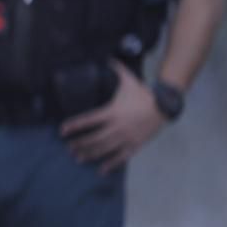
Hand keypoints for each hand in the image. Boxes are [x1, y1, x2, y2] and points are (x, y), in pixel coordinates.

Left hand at [59, 60, 166, 174]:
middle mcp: (117, 126)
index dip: (74, 125)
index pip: (88, 120)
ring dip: (90, 154)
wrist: (165, 105)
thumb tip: (109, 56)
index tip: (62, 131)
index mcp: (112, 112)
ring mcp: (126, 137)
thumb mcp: (129, 80)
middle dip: (80, 144)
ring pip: (105, 149)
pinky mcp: (135, 144)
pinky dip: (111, 164)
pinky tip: (101, 170)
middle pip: (94, 138)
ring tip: (78, 158)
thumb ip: (117, 69)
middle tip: (69, 148)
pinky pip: (122, 157)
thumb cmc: (143, 93)